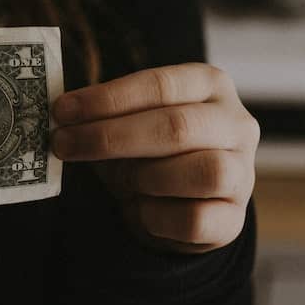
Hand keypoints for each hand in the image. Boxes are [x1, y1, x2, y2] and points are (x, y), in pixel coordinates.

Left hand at [50, 63, 259, 253]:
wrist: (176, 206)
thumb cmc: (148, 154)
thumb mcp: (126, 126)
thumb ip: (102, 116)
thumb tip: (62, 118)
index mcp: (210, 86)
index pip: (160, 85)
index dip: (108, 99)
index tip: (62, 111)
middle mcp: (235, 124)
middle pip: (177, 127)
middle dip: (110, 137)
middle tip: (64, 144)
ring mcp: (242, 173)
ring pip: (202, 172)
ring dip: (145, 177)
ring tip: (122, 181)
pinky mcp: (234, 219)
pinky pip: (195, 219)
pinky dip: (157, 216)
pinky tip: (141, 210)